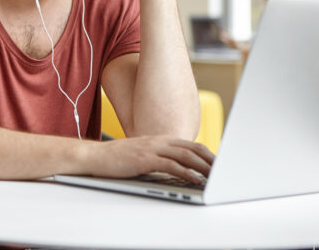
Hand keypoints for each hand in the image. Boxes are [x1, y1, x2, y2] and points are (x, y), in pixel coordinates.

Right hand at [91, 135, 214, 183]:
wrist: (95, 156)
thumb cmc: (117, 158)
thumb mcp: (142, 154)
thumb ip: (159, 158)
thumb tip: (176, 170)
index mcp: (159, 139)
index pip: (190, 145)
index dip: (207, 154)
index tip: (218, 165)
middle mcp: (158, 141)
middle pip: (192, 148)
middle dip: (210, 160)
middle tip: (224, 171)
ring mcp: (152, 149)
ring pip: (185, 156)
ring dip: (203, 167)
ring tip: (215, 177)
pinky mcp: (145, 159)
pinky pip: (171, 165)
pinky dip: (186, 172)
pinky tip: (194, 180)